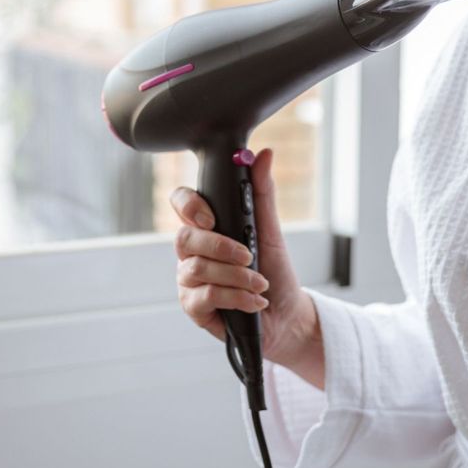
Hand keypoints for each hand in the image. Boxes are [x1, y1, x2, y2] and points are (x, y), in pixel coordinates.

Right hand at [171, 147, 324, 388]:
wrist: (287, 313)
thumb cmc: (274, 269)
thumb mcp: (270, 230)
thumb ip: (262, 193)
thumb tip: (264, 154)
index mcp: (206, 226)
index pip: (181, 203)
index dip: (188, 205)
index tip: (212, 217)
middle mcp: (192, 251)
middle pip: (184, 237)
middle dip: (218, 246)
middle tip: (248, 254)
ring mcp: (189, 279)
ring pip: (195, 269)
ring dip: (234, 276)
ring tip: (261, 283)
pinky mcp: (194, 308)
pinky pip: (203, 297)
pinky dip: (234, 297)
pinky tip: (254, 302)